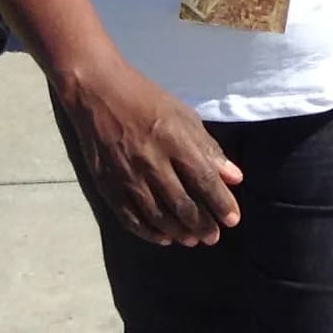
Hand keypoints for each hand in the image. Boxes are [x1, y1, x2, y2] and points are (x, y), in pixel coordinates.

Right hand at [58, 62, 244, 246]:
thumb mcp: (184, 116)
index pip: (203, 179)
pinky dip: (149, 232)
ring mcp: (128, 176)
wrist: (98, 93)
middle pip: (182, 204)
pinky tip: (163, 237)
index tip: (233, 220)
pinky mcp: (108, 185)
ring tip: (192, 239)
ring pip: (158, 216)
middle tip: (213, 236)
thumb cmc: (147, 100)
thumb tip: (234, 178)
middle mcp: (152, 161)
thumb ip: (209, 149)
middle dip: (202, 224)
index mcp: (174, 140)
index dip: (220, 203)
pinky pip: (130, 218)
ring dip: (179, 232)